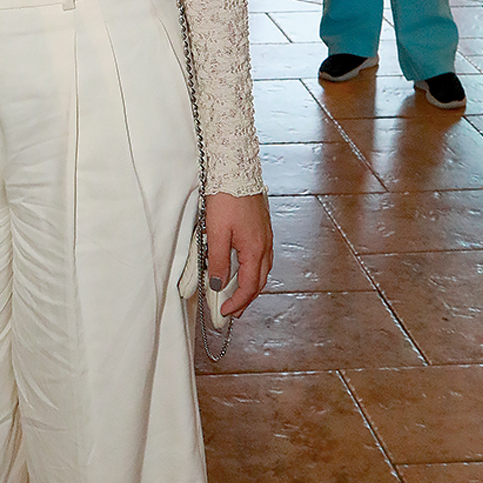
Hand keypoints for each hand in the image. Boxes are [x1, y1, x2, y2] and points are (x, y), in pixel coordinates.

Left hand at [203, 191, 271, 317]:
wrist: (236, 170)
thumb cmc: (226, 198)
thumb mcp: (216, 232)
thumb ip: (218, 261)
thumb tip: (219, 285)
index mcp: (255, 250)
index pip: (248, 287)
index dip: (236, 303)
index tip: (223, 311)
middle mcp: (265, 246)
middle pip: (258, 282)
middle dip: (245, 298)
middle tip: (231, 310)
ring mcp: (266, 236)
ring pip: (261, 269)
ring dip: (249, 284)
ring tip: (235, 292)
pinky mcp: (262, 227)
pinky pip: (260, 256)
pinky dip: (251, 268)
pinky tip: (242, 266)